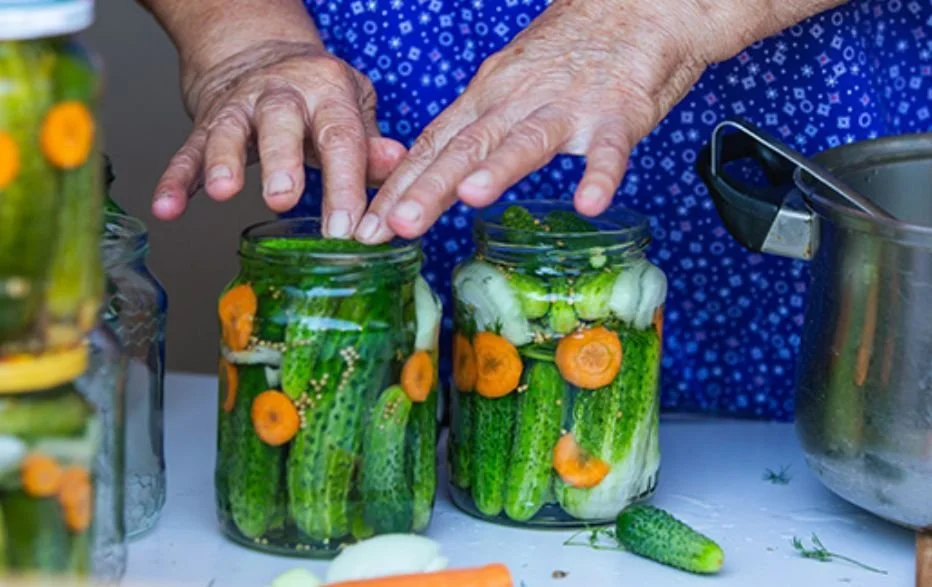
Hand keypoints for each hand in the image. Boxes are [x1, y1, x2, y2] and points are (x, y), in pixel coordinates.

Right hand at [152, 40, 405, 237]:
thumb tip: (397, 167)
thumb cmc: (317, 96)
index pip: (340, 138)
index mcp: (328, 92)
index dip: (344, 184)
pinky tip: (167, 207)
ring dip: (224, 162)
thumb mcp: (353, 109)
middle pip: (281, 123)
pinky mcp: (206, 123)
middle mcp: (283, 94)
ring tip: (224, 192)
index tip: (346, 227)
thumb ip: (371, 144)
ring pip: (229, 131)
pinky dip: (176, 179)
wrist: (260, 53)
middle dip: (282, 161)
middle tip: (284, 198)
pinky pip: (188, 150)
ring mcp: (240, 106)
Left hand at [355, 0, 840, 242]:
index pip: (433, 146)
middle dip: (426, 189)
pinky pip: (609, 149)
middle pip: (464, 147)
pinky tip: (588, 203)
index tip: (367, 225)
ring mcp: (568, 106)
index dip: (398, 186)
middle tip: (394, 226)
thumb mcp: (508, 88)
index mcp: (487, 97)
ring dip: (498, 168)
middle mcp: (517, 100)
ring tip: (471, 197)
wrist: (632, 7)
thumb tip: (442, 178)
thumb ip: (479, 131)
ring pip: (526, 141)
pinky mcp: (619, 113)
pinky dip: (599, 174)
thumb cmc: (568, 56)